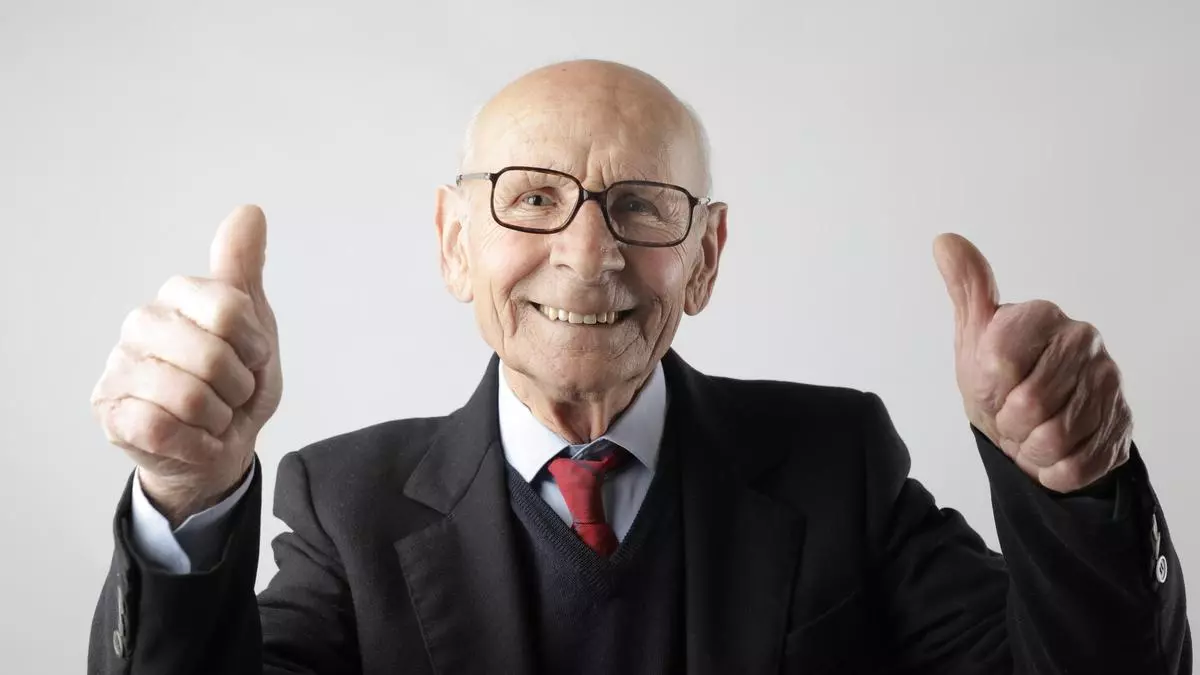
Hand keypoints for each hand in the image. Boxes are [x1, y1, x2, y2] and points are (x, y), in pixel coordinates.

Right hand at [91, 206, 282, 524]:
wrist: (222, 446)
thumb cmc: (235, 383)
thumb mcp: (254, 325)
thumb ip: (245, 270)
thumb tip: (250, 211)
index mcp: (178, 296)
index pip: (230, 308)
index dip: (254, 344)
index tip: (251, 355)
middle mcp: (141, 324)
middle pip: (212, 356)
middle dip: (238, 387)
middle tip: (231, 392)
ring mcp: (120, 368)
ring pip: (190, 397)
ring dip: (218, 418)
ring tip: (212, 414)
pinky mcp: (110, 412)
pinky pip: (164, 427)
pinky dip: (195, 441)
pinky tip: (192, 436)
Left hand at [933, 233, 1131, 492]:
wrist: (1033, 423)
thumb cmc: (1000, 375)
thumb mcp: (975, 334)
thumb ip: (967, 289)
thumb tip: (945, 242)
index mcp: (1043, 315)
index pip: (1000, 361)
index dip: (987, 386)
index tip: (990, 386)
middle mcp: (1084, 341)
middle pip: (1029, 404)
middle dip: (1007, 423)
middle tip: (1009, 417)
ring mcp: (1110, 382)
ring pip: (1055, 438)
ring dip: (1029, 448)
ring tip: (1029, 433)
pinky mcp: (1123, 424)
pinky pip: (1078, 464)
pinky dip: (1053, 470)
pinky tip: (1051, 453)